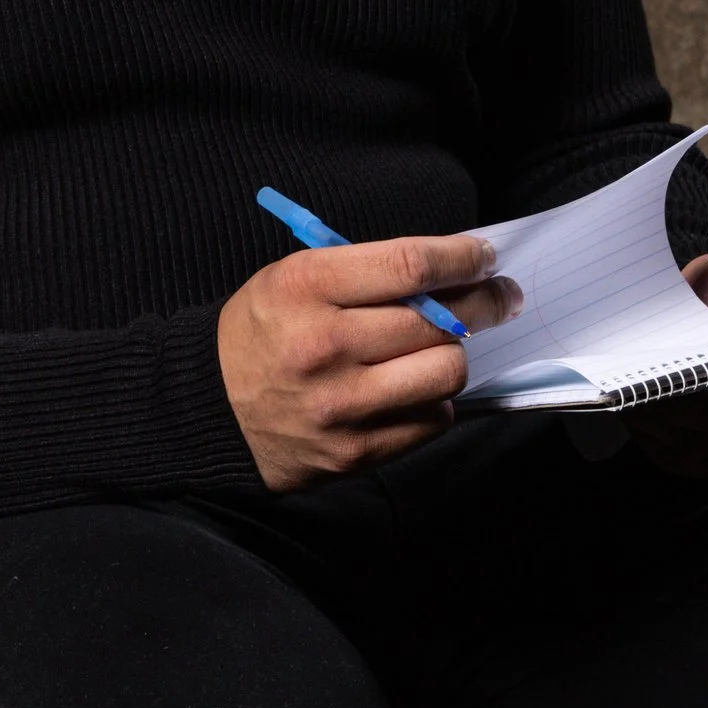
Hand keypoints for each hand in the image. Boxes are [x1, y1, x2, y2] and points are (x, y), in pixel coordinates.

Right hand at [218, 234, 519, 492]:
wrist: (207, 409)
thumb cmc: (261, 332)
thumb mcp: (292, 278)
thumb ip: (366, 272)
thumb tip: (453, 273)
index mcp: (305, 288)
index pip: (410, 266)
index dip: (463, 259)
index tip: (486, 257)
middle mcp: (324, 345)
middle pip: (440, 321)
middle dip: (485, 304)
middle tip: (500, 298)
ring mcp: (341, 404)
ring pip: (446, 372)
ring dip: (453, 355)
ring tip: (440, 347)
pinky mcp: (353, 451)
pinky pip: (431, 419)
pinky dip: (432, 400)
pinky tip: (411, 388)